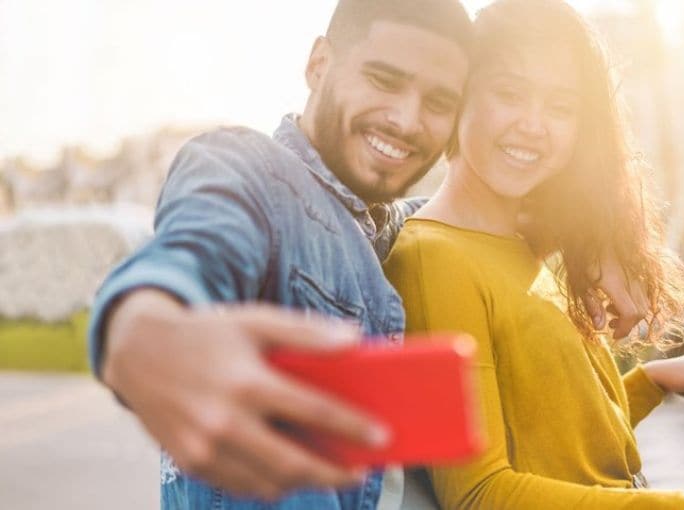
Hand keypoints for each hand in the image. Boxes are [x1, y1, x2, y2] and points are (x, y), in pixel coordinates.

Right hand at [102, 289, 388, 500]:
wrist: (138, 352)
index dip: (353, 427)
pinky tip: (288, 472)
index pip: (314, 411)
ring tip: (328, 471)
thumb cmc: (206, 333)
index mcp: (247, 382)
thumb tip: (355, 339)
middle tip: (361, 470)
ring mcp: (204, 448)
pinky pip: (241, 486)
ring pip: (268, 483)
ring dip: (304, 482)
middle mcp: (225, 420)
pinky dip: (270, 485)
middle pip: (294, 462)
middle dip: (334, 473)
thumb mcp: (255, 320)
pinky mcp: (190, 462)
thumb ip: (306, 332)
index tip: (382, 436)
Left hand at [582, 250, 649, 338]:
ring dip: (631, 312)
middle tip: (611, 326)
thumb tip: (600, 327)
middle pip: (641, 310)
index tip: (614, 336)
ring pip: (644, 300)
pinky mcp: (636, 268)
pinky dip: (634, 300)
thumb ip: (591, 304)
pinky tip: (616, 296)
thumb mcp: (579, 281)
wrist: (589, 230)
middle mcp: (630, 278)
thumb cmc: (580, 254)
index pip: (631, 313)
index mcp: (615, 283)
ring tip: (610, 310)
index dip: (625, 329)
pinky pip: (642, 290)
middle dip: (628, 323)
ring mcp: (635, 272)